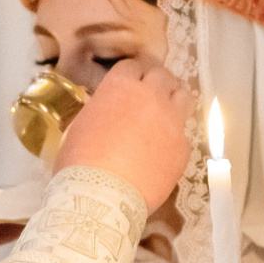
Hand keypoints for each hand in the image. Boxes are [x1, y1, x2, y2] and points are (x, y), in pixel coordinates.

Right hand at [54, 56, 190, 211]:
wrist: (102, 197)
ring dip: (174, 100)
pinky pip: (183, 134)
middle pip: (163, 76)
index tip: (129, 82)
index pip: (133, 65)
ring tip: (165, 112)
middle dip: (156, 82)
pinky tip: (162, 149)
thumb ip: (100, 109)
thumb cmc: (79, 161)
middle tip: (149, 94)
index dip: (131, 74)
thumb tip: (105, 109)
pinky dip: (174, 137)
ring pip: (184, 96)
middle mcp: (152, 97)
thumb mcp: (80, 125)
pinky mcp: (183, 148)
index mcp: (121, 86)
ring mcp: (172, 122)